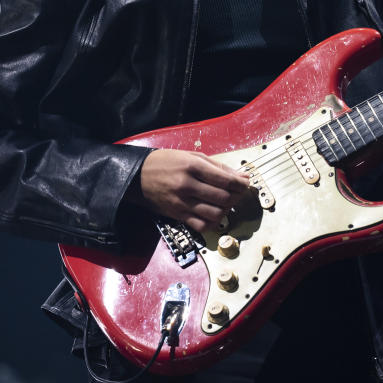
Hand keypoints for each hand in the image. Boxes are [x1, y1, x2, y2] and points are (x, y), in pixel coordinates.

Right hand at [135, 148, 250, 232]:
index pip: (226, 179)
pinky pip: (202, 225)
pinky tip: (214, 213)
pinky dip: (213, 222)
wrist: (138, 176)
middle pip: (224, 198)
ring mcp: (182, 203)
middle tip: (238, 192)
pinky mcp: (178, 216)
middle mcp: (188, 186)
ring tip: (226, 202)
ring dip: (227, 210)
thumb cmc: (166, 163)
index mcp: (192, 167)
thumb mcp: (192, 156)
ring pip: (216, 214)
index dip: (241, 183)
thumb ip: (218, 167)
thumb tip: (242, 176)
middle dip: (237, 196)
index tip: (245, 183)